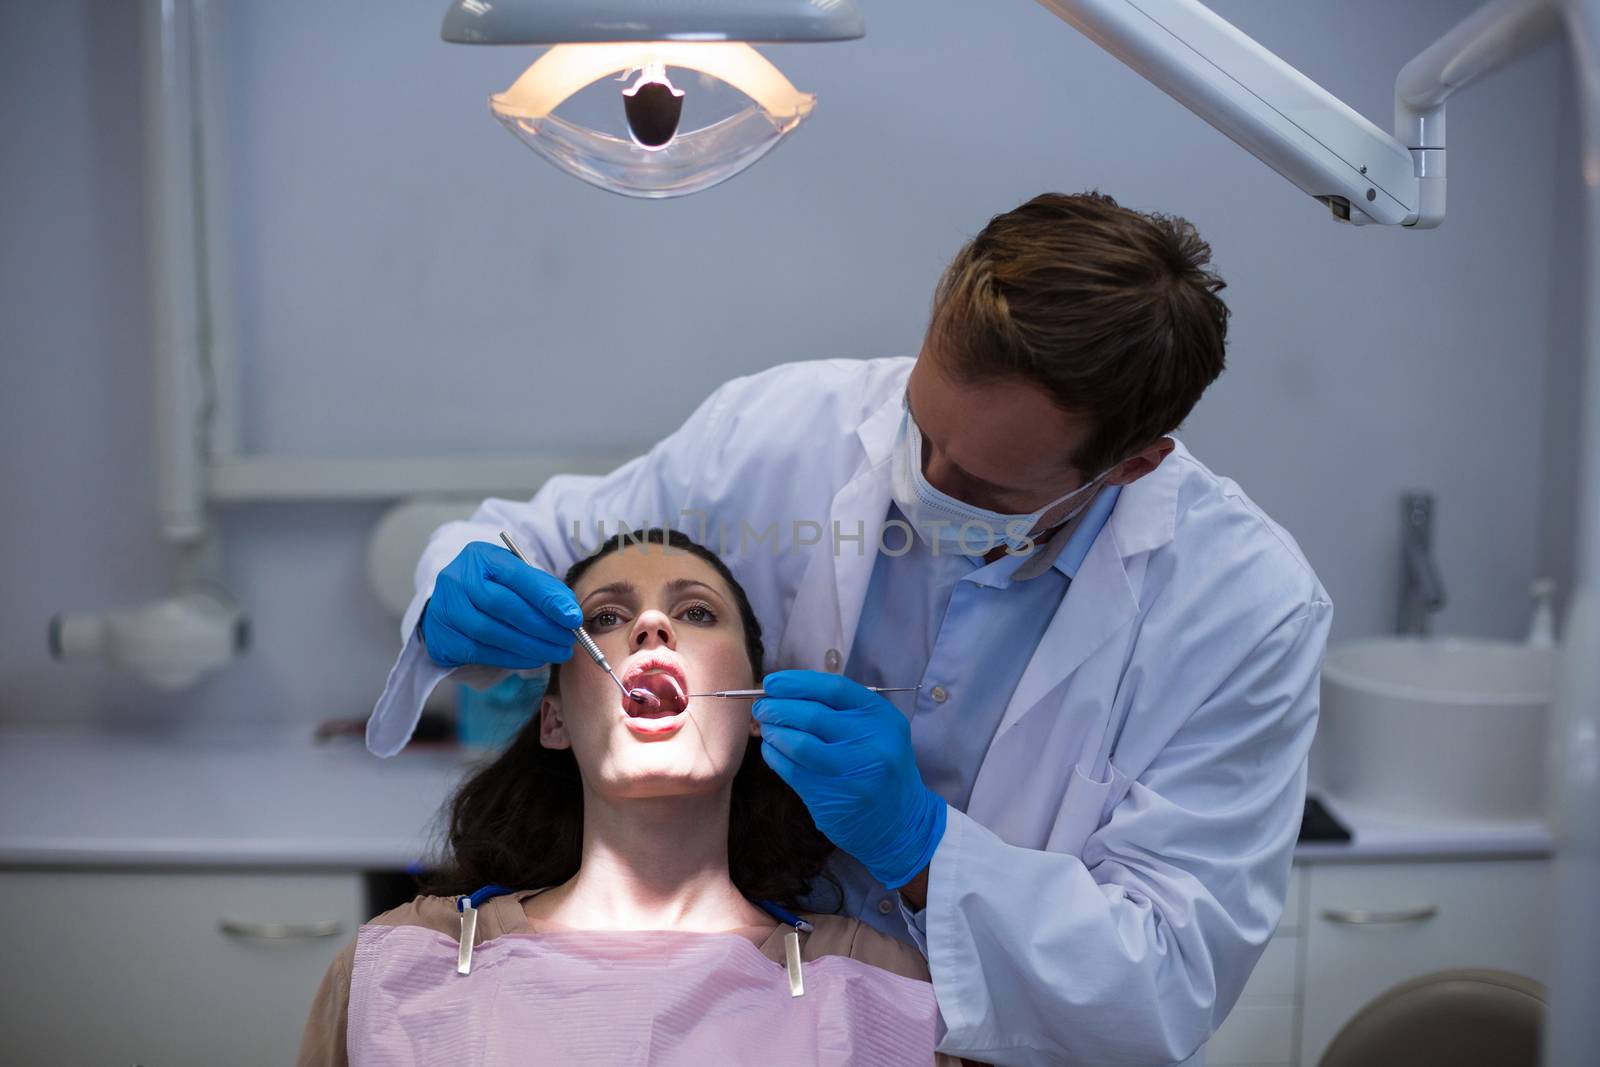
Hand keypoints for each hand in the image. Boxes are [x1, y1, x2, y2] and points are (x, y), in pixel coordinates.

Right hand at [420, 542, 580, 670]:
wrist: (450, 604)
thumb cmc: (492, 588)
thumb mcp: (515, 577)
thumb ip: (542, 589)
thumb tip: (571, 613)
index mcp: (481, 557)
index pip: (518, 576)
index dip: (548, 598)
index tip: (573, 617)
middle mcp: (458, 579)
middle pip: (504, 605)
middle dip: (542, 626)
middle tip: (568, 639)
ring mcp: (446, 609)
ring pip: (492, 632)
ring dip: (530, 646)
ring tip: (556, 651)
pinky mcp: (443, 637)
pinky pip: (483, 652)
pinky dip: (514, 658)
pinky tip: (534, 659)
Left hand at [754, 670, 946, 888]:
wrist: (903, 822)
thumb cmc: (882, 767)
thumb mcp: (878, 731)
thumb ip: (840, 710)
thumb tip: (785, 692)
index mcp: (881, 717)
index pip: (833, 688)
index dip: (796, 682)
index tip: (773, 682)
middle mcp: (871, 742)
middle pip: (811, 714)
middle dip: (777, 707)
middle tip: (762, 707)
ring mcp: (852, 772)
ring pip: (798, 742)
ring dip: (773, 731)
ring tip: (766, 728)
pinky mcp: (833, 797)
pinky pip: (792, 770)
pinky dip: (774, 756)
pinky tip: (771, 750)